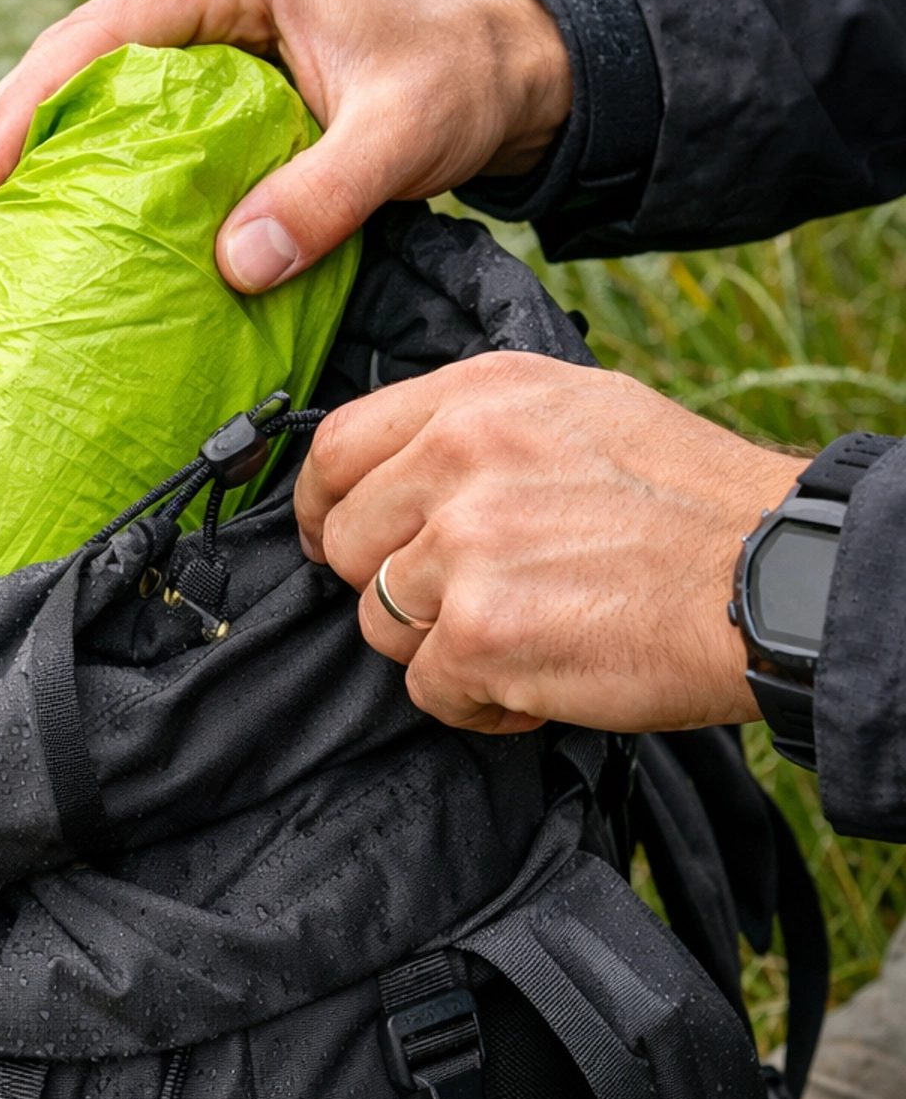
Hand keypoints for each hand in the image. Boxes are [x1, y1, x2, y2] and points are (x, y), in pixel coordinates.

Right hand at [0, 0, 571, 287]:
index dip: (36, 98)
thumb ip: (326, 197)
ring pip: (92, 81)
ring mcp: (206, 27)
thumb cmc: (460, 84)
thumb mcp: (403, 138)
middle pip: (76, 51)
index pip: (107, 29)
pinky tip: (56, 214)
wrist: (506, 74)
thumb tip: (234, 265)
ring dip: (38, 146)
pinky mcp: (214, 72)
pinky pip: (129, 111)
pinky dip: (87, 157)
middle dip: (13, 127)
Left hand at [295, 355, 802, 735]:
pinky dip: (479, 703)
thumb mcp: (578, 409)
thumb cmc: (691, 501)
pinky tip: (539, 680)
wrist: (771, 576)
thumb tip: (401, 468)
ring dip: (441, 647)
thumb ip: (478, 428)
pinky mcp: (482, 634)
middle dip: (393, 586)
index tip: (338, 541)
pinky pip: (429, 690)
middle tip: (465, 602)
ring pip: (381, 622)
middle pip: (349, 544)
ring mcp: (465, 546)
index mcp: (476, 396)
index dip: (326, 508)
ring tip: (523, 635)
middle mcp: (458, 457)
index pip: (335, 448)